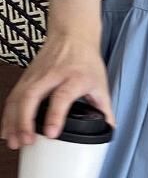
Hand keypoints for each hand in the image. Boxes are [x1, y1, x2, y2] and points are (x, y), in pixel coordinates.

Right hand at [0, 32, 114, 149]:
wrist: (72, 35)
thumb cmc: (86, 61)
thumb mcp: (100, 84)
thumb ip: (104, 109)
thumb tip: (109, 130)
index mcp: (74, 77)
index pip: (62, 96)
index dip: (55, 115)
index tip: (51, 133)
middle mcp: (51, 75)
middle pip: (32, 97)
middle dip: (25, 121)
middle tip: (26, 141)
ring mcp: (35, 75)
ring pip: (18, 97)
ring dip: (13, 121)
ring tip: (14, 142)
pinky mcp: (25, 77)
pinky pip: (13, 96)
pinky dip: (8, 114)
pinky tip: (7, 130)